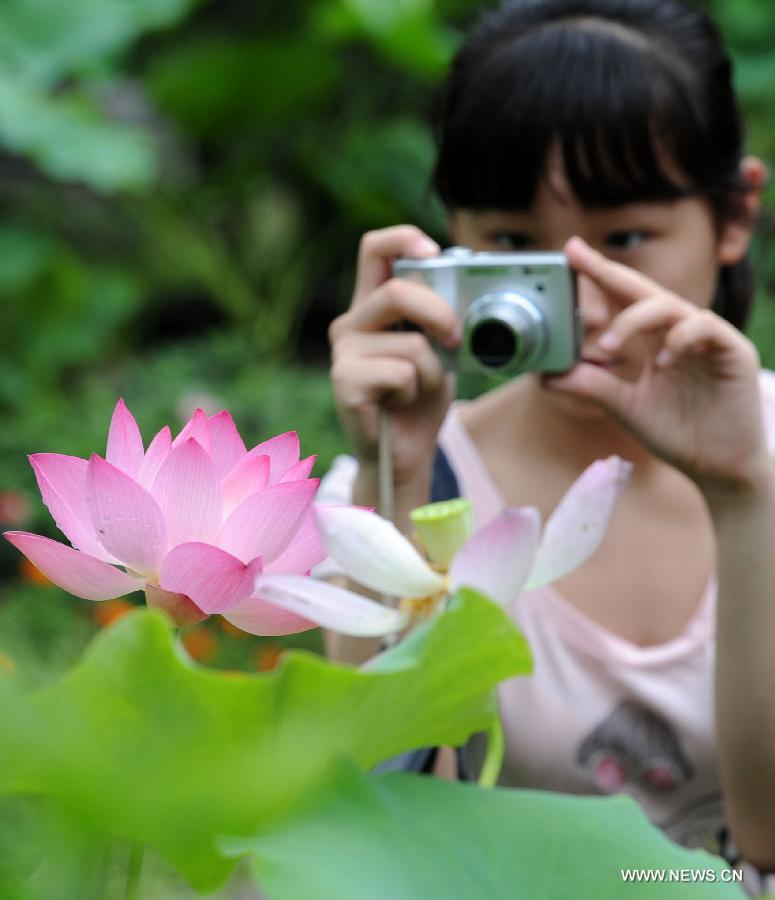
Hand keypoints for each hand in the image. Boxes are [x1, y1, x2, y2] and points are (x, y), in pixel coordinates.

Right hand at [329, 226, 460, 488]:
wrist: (404, 451)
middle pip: (397, 292)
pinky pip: (402, 374)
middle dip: (440, 314)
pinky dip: (416, 391)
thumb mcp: (439, 348)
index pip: (375, 249)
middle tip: (455, 339)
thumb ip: (440, 314)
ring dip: (433, 371)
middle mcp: (351, 322)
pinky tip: (400, 402)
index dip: (404, 239)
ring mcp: (344, 352)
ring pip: (411, 343)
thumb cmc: (420, 398)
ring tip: (419, 388)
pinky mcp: (345, 381)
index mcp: (372, 305)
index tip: (434, 252)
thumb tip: (466, 276)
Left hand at [544, 237, 770, 494]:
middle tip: (578, 258)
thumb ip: (591, 386)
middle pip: (643, 290)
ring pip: (670, 305)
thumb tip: (546, 375)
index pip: (623, 300)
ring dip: (634, 320)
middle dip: (609, 272)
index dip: (599, 274)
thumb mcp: (624, 407)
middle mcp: (679, 330)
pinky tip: (662, 361)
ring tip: (609, 347)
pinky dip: (679, 338)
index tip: (570, 252)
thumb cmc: (677, 432)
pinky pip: (704, 327)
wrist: (717, 465)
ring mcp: (707, 338)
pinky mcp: (733, 350)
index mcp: (653, 339)